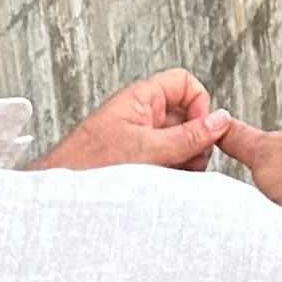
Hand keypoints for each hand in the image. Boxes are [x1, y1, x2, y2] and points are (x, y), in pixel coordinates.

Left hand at [31, 69, 228, 171]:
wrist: (62, 197)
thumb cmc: (87, 166)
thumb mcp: (147, 149)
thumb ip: (188, 136)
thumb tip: (220, 120)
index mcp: (142, 98)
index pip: (185, 83)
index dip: (199, 103)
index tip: (201, 129)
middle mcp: (144, 115)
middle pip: (189, 117)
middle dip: (194, 141)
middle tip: (184, 160)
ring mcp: (143, 139)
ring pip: (183, 143)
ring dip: (184, 161)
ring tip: (167, 175)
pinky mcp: (142, 162)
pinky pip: (171, 162)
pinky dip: (173, 174)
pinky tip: (160, 185)